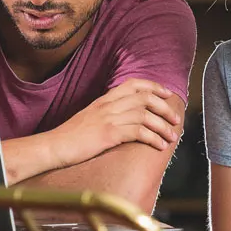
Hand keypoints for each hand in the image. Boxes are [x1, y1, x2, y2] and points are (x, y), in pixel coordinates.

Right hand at [47, 78, 181, 168]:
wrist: (54, 146)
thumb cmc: (71, 137)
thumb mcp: (90, 117)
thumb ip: (107, 113)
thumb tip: (126, 117)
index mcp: (104, 99)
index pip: (134, 84)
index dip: (154, 87)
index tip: (167, 94)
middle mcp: (108, 105)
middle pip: (145, 98)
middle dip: (165, 108)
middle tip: (175, 119)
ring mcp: (108, 118)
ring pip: (145, 116)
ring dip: (163, 126)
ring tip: (171, 137)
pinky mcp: (109, 134)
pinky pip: (139, 132)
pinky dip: (153, 138)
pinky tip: (159, 146)